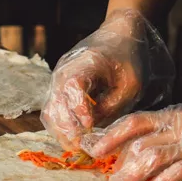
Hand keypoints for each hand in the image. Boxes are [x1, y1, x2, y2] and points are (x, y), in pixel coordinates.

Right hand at [40, 9, 172, 149]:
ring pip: (50, 112)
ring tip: (79, 146)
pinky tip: (77, 136)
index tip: (90, 126)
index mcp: (84, 63)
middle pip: (54, 105)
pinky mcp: (59, 88)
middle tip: (83, 146)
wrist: (120, 34)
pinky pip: (54, 112)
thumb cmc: (129, 58)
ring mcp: (58, 80)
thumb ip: (112, 107)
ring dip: (62, 131)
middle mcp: (63, 71)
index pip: (71, 87)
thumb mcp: (131, 84)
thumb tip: (95, 131)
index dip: (78, 109)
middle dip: (68, 129)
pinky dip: (62, 126)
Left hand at [81, 99, 181, 180]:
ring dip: (135, 177)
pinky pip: (177, 173)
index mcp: (172, 116)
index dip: (111, 135)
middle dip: (119, 165)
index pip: (133, 122)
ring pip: (152, 158)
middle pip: (138, 144)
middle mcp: (178, 128)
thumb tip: (138, 152)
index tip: (94, 149)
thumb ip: (167, 135)